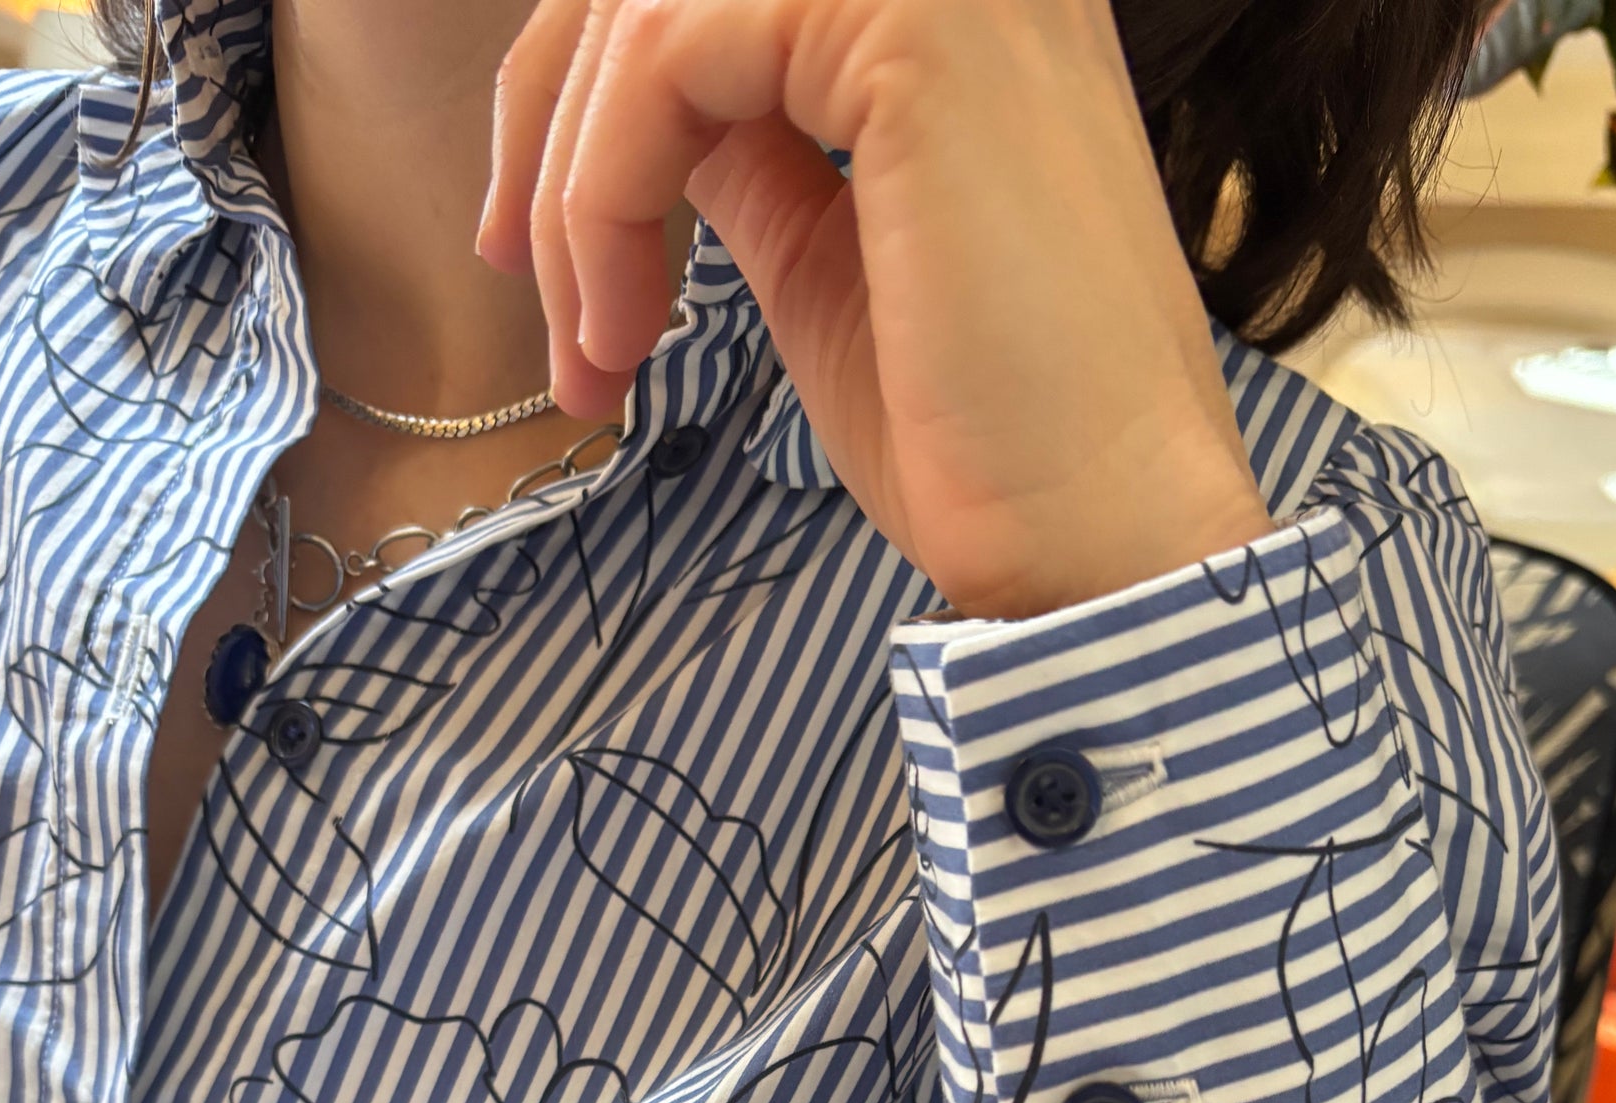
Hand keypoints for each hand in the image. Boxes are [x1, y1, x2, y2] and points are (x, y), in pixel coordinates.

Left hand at [477, 0, 1274, 620]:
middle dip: (550, 121)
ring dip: (578, 189)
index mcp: (951, 5)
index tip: (529, 245)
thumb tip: (642, 113)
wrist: (1095, 536)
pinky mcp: (917, 26)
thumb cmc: (981, 437)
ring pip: (650, 9)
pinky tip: (628, 330)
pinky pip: (671, 56)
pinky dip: (607, 200)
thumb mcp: (821, 257)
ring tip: (598, 349)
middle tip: (521, 283)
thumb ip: (744, 155)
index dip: (581, 87)